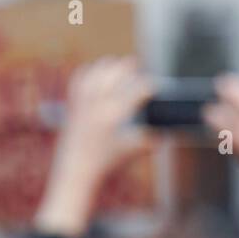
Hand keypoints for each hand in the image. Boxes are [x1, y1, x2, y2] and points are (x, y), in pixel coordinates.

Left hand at [34, 57, 153, 237]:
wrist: (77, 170)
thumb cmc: (106, 164)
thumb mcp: (132, 152)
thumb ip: (149, 141)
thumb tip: (163, 134)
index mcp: (114, 114)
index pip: (137, 90)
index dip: (150, 86)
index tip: (156, 87)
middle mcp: (98, 104)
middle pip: (117, 71)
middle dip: (129, 67)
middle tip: (138, 70)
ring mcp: (84, 102)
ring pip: (98, 71)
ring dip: (111, 66)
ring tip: (120, 68)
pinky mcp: (74, 105)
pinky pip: (81, 79)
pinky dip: (90, 73)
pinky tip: (98, 74)